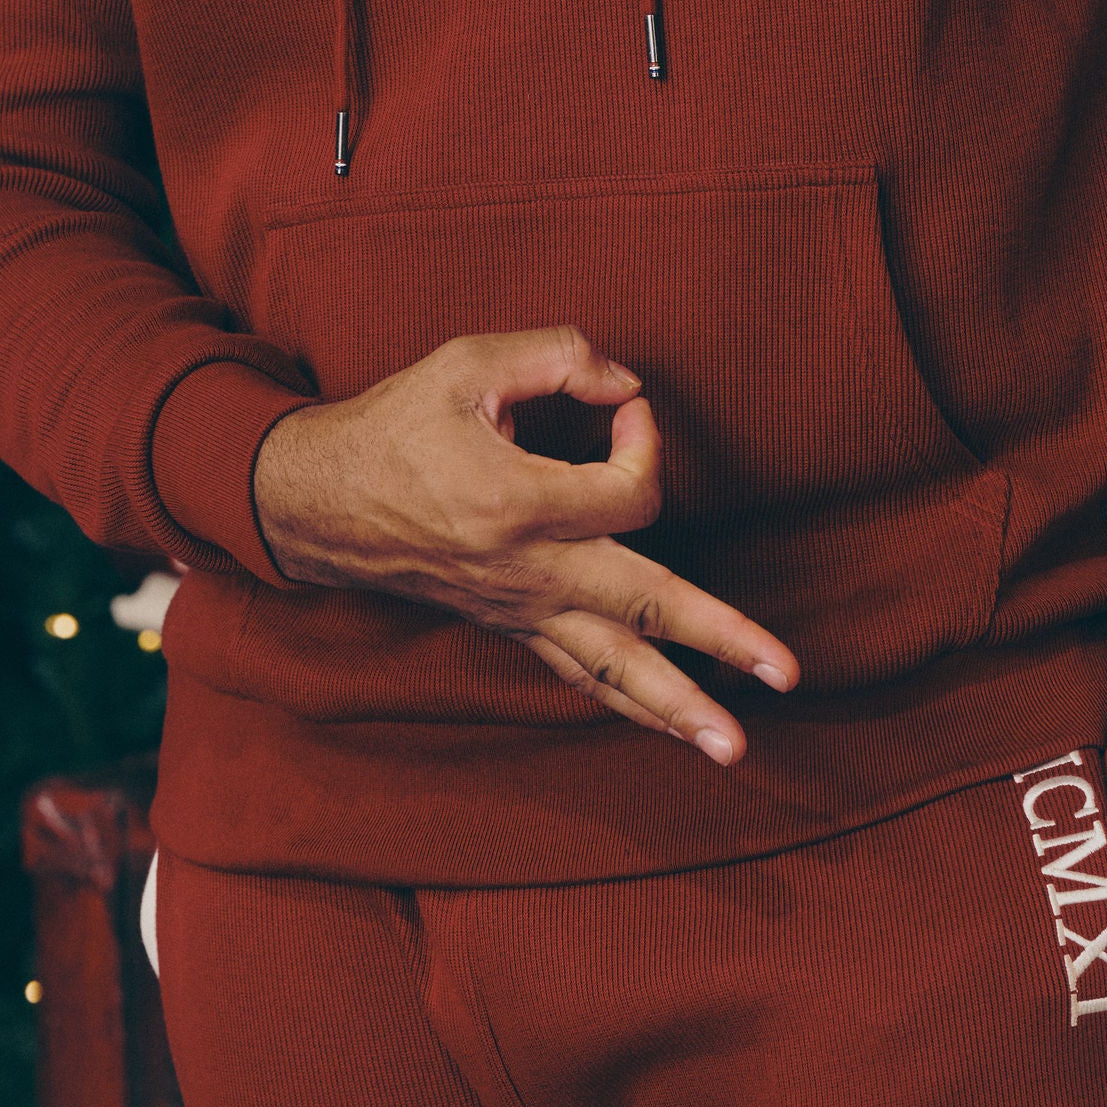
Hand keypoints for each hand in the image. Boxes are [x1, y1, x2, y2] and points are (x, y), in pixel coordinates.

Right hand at [251, 326, 799, 763]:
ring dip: (678, 709)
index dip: (643, 438)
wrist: (317, 503)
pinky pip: (576, 672)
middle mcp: (527, 571)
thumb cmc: (392, 427)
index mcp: (517, 505)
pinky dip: (624, 700)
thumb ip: (556, 356)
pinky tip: (666, 726)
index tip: (621, 406)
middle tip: (788, 674)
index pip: (629, 491)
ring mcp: (519, 608)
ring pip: (612, 666)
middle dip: (721, 639)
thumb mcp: (464, 363)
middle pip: (644, 610)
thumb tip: (626, 382)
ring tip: (734, 750)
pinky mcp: (509, 625)